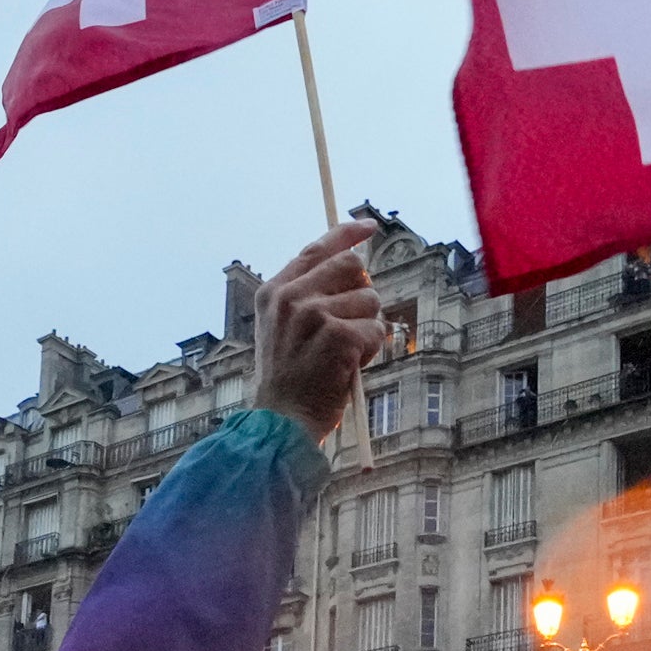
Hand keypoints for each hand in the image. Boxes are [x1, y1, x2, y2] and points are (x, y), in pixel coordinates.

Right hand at [252, 221, 385, 442]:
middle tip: (354, 321)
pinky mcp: (339, 337)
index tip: (369, 227)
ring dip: (368, 327)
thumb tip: (355, 266)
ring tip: (343, 354)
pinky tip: (348, 367)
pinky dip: (371, 351)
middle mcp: (291, 297)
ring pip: (370, 299)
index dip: (347, 234)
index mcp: (274, 291)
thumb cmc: (289, 381)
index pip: (316, 248)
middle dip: (363, 291)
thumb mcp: (281, 329)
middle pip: (352, 266)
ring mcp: (314, 315)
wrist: (280, 423)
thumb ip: (307, 295)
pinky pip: (376, 330)